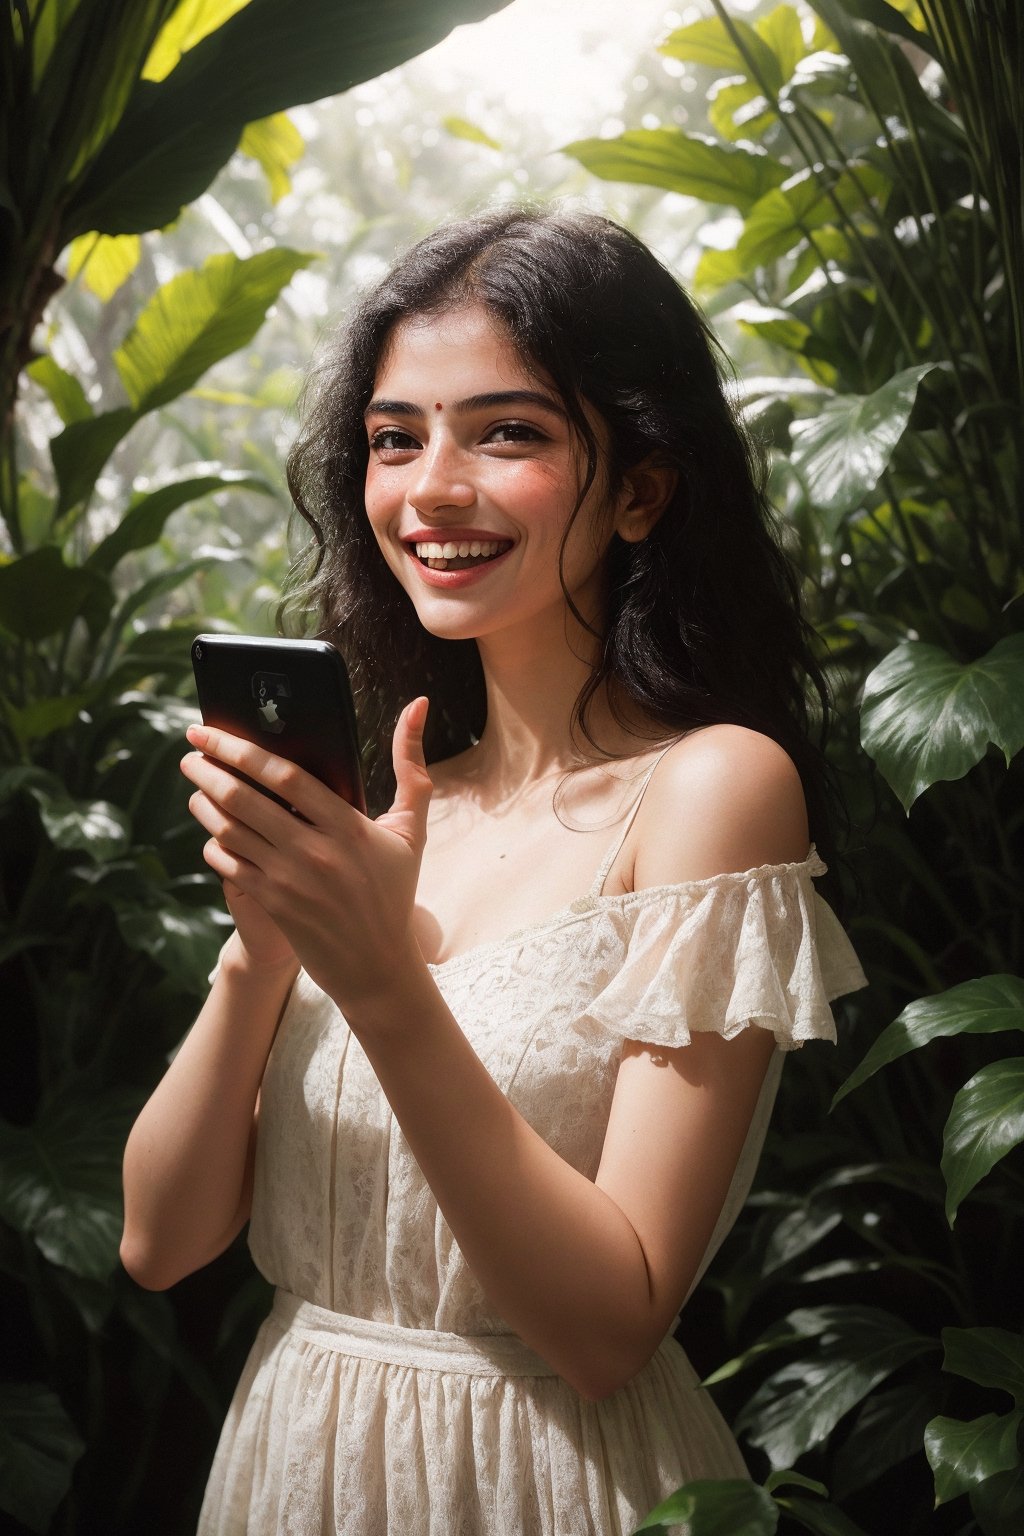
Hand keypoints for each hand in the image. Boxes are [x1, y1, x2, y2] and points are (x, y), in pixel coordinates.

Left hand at [180, 699, 432, 1012]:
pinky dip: (213, 843)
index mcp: (350, 827)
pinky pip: (229, 864)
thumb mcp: (410, 830)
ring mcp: (291, 881)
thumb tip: (417, 705)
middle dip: (209, 769)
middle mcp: (316, 852)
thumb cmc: (394, 890)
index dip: (243, 749)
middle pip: (247, 798)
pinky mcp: (273, 905)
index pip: (287, 777)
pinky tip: (210, 830)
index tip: (213, 730)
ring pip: (230, 830)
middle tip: (190, 751)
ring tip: (195, 784)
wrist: (377, 965)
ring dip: (204, 803)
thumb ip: (412, 768)